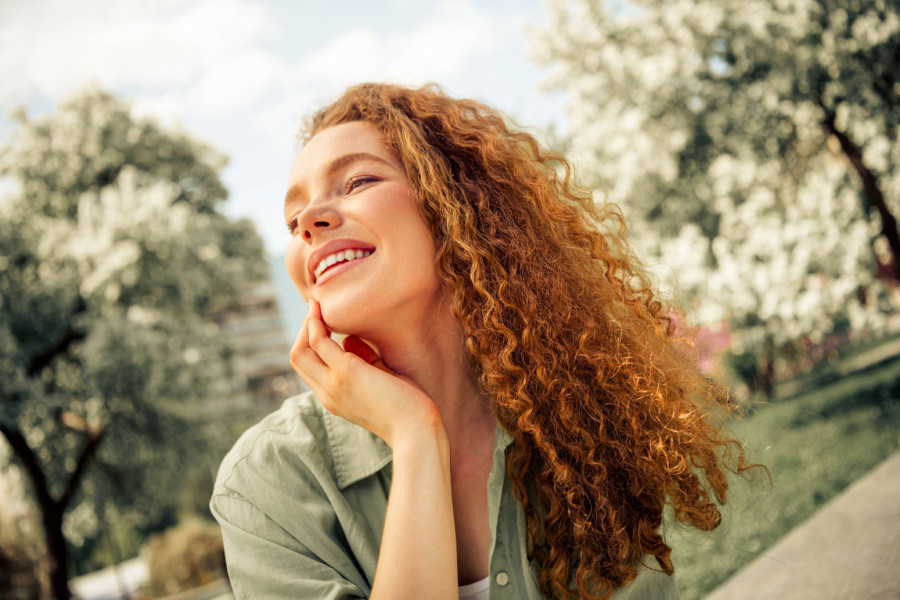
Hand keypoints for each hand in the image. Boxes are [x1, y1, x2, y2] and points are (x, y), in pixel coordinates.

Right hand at [289, 299, 443, 446]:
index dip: (310, 342)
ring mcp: (334, 383)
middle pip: (297, 358)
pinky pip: (320, 342)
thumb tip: (347, 338)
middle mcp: (327, 393)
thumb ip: (363, 360)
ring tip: (318, 305)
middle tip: (317, 309)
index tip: (322, 321)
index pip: (309, 367)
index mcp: (334, 398)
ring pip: (301, 350)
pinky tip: (327, 312)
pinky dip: (318, 324)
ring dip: (308, 323)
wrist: (416, 429)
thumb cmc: (407, 406)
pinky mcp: (346, 372)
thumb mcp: (380, 379)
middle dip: (303, 330)